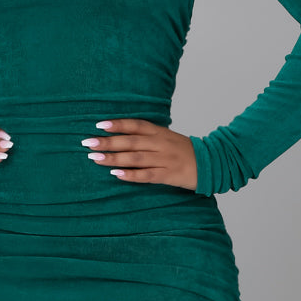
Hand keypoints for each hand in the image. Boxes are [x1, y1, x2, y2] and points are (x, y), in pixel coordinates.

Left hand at [81, 119, 197, 189]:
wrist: (212, 163)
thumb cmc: (185, 151)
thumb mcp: (168, 138)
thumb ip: (148, 136)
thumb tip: (122, 135)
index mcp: (160, 132)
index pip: (136, 125)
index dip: (118, 124)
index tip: (99, 125)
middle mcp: (160, 144)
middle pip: (131, 141)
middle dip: (108, 142)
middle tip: (88, 142)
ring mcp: (164, 160)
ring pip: (135, 158)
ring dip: (114, 158)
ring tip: (95, 158)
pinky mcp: (168, 175)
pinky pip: (147, 175)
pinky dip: (131, 175)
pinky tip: (116, 174)